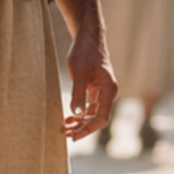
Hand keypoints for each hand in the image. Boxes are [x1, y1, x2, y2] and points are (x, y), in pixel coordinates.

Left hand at [64, 25, 119, 140]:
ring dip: (80, 122)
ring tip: (64, 127)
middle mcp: (108, 92)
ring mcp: (103, 91)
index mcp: (109, 89)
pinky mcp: (96, 88)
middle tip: (65, 133)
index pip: (101, 117)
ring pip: (93, 114)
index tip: (73, 136)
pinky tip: (69, 118)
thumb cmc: (85, 51)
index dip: (88, 129)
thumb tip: (77, 114)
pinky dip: (80, 113)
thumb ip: (78, 93)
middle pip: (97, 118)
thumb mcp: (79, 72)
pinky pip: (90, 106)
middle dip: (82, 128)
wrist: (88, 36)